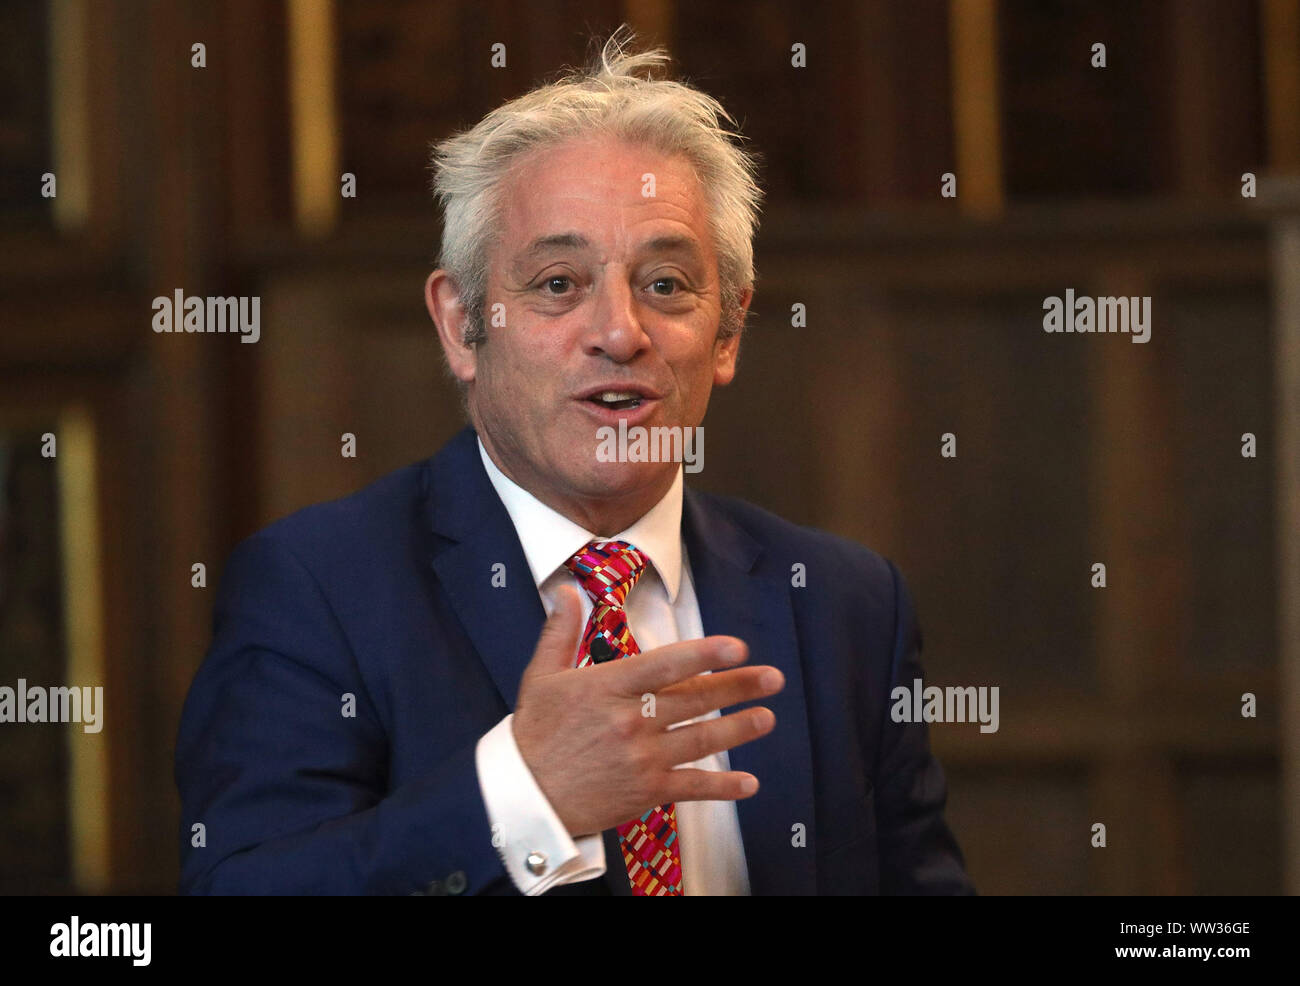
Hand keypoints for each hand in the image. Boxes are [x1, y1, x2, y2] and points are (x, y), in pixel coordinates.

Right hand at [511, 584, 783, 835]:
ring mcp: (641, 759)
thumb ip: (561, 631)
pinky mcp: (645, 792)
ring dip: (739, 729)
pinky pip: (692, 788)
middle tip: (773, 678)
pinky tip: (749, 783)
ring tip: (768, 718)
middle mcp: (631, 721)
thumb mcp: (541, 677)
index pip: (665, 665)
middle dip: (738, 688)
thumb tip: (568, 589)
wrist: (524, 798)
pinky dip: (722, 787)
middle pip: (695, 700)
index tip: (737, 647)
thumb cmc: (534, 734)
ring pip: (701, 740)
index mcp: (608, 688)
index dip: (704, 655)